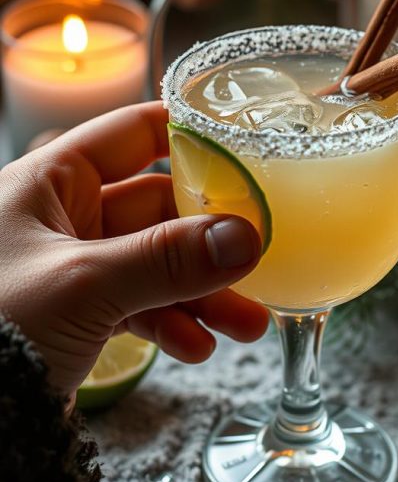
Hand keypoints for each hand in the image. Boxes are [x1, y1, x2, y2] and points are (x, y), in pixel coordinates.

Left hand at [0, 101, 268, 397]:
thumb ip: (166, 260)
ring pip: (154, 264)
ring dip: (202, 292)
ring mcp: (73, 265)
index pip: (133, 133)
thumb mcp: (83, 285)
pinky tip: (196, 348)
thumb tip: (247, 239)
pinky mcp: (77, 312)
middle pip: (157, 209)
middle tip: (261, 260)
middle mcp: (63, 215)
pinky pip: (137, 305)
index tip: (244, 148)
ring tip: (247, 326)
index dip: (188, 136)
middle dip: (211, 241)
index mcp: (51, 180)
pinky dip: (169, 323)